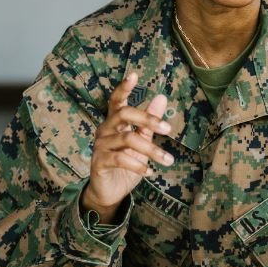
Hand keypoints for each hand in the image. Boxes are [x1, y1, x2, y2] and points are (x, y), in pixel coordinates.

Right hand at [80, 72, 172, 219]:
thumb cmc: (126, 165)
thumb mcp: (141, 143)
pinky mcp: (99, 162)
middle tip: (168, 129)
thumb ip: (149, 123)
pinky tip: (151, 172)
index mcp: (114, 123)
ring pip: (127, 139)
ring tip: (168, 160)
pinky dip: (138, 165)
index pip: (116, 101)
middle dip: (147, 119)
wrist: (110, 192)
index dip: (123, 88)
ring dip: (151, 150)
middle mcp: (104, 130)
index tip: (134, 75)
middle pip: (123, 114)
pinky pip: (120, 159)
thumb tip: (161, 97)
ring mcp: (100, 146)